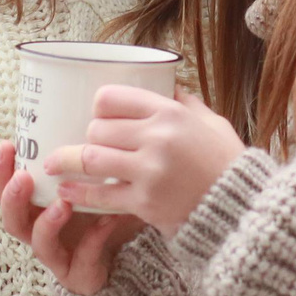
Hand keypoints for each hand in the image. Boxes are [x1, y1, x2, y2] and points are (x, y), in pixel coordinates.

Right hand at [0, 139, 142, 294]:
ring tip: (62, 203)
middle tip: (23, 178)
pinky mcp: (80, 274)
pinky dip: (93, 240)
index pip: (8, 188)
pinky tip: (107, 222)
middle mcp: (40, 230)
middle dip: (12, 198)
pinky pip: (82, 260)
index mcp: (37, 206)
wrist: (136, 251)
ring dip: (47, 222)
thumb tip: (96, 108)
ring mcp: (59, 255)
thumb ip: (88, 153)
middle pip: (12, 218)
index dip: (1, 170)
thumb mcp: (97, 177)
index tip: (6, 144)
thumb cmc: (110, 208)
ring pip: (39, 243)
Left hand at [67, 86, 246, 232]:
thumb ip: (186, 104)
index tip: (98, 115)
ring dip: (69, 161)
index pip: (112, 98)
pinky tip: (64, 191)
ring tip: (53, 164)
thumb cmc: (228, 164)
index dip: (99, 107)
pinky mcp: (144, 202)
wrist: (242, 210)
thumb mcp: (212, 123)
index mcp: (170, 113)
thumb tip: (167, 85)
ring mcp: (148, 171)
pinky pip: (100, 195)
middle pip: (98, 129)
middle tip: (87, 144)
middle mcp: (156, 138)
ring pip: (91, 158)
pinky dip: (78, 194)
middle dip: (89, 137)